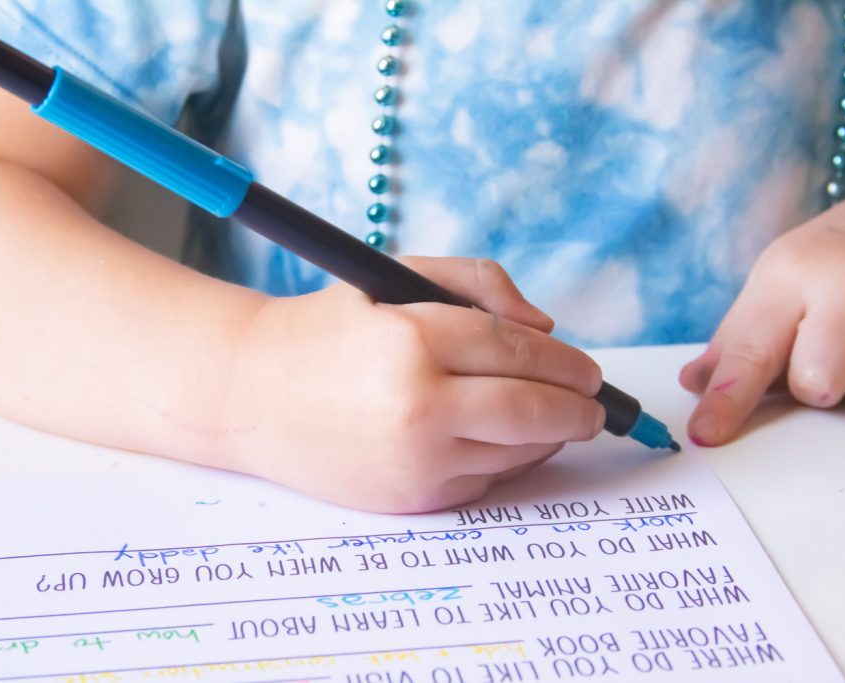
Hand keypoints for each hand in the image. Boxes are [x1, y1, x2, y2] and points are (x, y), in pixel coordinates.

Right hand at [217, 257, 604, 512]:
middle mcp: (418, 404)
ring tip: (554, 420)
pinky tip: (502, 441)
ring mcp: (414, 459)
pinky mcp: (408, 498)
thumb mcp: (395, 279)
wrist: (250, 396)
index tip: (587, 369)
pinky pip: (485, 481)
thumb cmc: (324, 331)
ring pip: (519, 452)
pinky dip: (507, 461)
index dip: (566, 360)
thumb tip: (547, 326)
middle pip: (534, 410)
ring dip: (549, 437)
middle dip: (579, 409)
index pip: (519, 349)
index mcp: (413, 339)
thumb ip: (478, 284)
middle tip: (594, 406)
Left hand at [680, 206, 844, 445]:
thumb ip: (735, 340)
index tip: (705, 434)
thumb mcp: (774, 285)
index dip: (727, 400)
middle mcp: (839, 288)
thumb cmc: (826, 263)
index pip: (750, 352)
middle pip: (814, 381)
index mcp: (788, 276)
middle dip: (812, 386)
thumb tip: (693, 384)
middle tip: (814, 365)